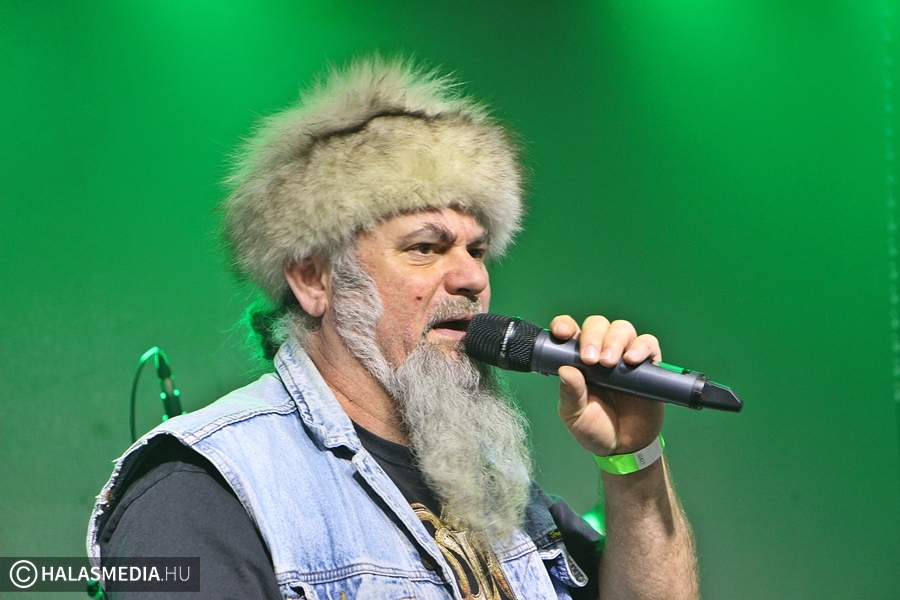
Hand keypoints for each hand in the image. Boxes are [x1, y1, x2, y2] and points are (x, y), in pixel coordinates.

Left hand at [552, 315, 664, 456]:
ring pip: (623, 329)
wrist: (624, 448)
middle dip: (593, 336)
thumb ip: (570, 394)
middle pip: (598, 325)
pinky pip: (649, 344)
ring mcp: (625, 357)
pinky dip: (641, 347)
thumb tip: (565, 370)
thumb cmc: (595, 428)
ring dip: (615, 340)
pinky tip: (632, 361)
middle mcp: (601, 352)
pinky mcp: (648, 365)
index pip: (571, 331)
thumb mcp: (575, 415)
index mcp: (578, 360)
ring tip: (610, 363)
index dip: (565, 326)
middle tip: (590, 359)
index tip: (564, 334)